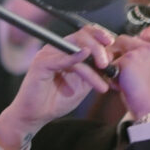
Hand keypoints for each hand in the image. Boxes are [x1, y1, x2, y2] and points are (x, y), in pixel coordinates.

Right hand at [0, 26, 112, 149]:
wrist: (37, 116)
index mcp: (67, 51)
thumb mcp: (84, 85)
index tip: (113, 44)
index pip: (86, 34)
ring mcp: (48, 55)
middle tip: (107, 64)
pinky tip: (85, 56)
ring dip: (92, 58)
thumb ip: (95, 71)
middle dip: (99, 48)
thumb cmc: (57, 100)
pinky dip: (73, 57)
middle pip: (82, 36)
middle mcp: (58, 49)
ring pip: (74, 46)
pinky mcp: (40, 64)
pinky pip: (59, 58)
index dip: (101, 35)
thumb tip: (113, 60)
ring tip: (102, 72)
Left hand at [108, 35, 149, 117]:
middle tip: (115, 71)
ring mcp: (141, 52)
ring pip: (117, 51)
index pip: (143, 46)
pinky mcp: (128, 59)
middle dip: (118, 55)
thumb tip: (134, 71)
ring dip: (114, 65)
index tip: (129, 66)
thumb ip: (149, 70)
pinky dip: (110, 77)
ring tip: (119, 84)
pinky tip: (119, 88)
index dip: (132, 55)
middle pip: (127, 41)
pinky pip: (112, 65)